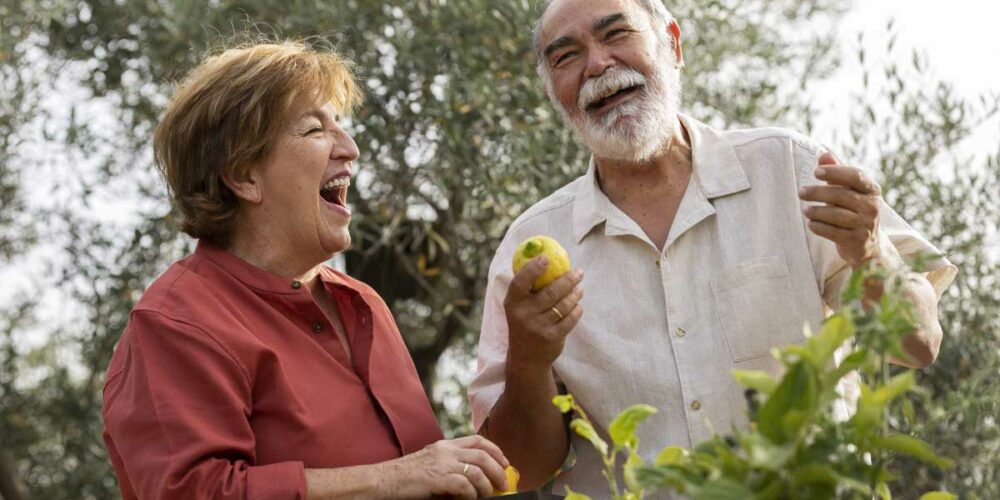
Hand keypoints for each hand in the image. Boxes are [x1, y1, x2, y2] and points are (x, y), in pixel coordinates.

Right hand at [376, 436, 509, 498]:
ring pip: (477, 471)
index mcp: (444, 445)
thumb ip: (450, 467)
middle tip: (503, 484)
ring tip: (487, 496)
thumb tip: (474, 481)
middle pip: (483, 454)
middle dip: (498, 470)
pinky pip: (465, 486)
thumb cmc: (404, 478)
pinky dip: (471, 495)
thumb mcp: (430, 465)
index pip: (477, 440)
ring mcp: (441, 463)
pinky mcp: (437, 478)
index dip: (496, 451)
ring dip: (486, 486)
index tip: (505, 463)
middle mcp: (445, 450)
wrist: (382, 481)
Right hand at [503, 257, 583, 371]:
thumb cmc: (524, 323)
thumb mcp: (518, 308)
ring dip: (575, 294)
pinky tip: (578, 305)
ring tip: (579, 288)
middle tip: (579, 272)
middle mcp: (523, 315)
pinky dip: (577, 309)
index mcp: (512, 303)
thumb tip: (546, 259)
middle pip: (551, 292)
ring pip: (563, 304)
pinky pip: (570, 318)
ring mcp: (538, 327)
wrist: (526, 358)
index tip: (546, 259)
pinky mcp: (552, 337)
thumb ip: (527, 289)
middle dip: (568, 279)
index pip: (520, 282)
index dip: (533, 269)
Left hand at [799, 152, 881, 267]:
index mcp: (871, 190)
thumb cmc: (853, 210)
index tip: (816, 172)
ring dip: (817, 211)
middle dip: (818, 192)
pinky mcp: (856, 241)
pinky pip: (834, 232)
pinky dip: (819, 227)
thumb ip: (836, 172)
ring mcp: (865, 225)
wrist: (866, 244)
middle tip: (801, 192)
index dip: (835, 172)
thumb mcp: (848, 190)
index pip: (855, 176)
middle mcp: (872, 206)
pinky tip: (810, 223)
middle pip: (841, 195)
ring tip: (805, 210)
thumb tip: (824, 154)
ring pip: (837, 215)